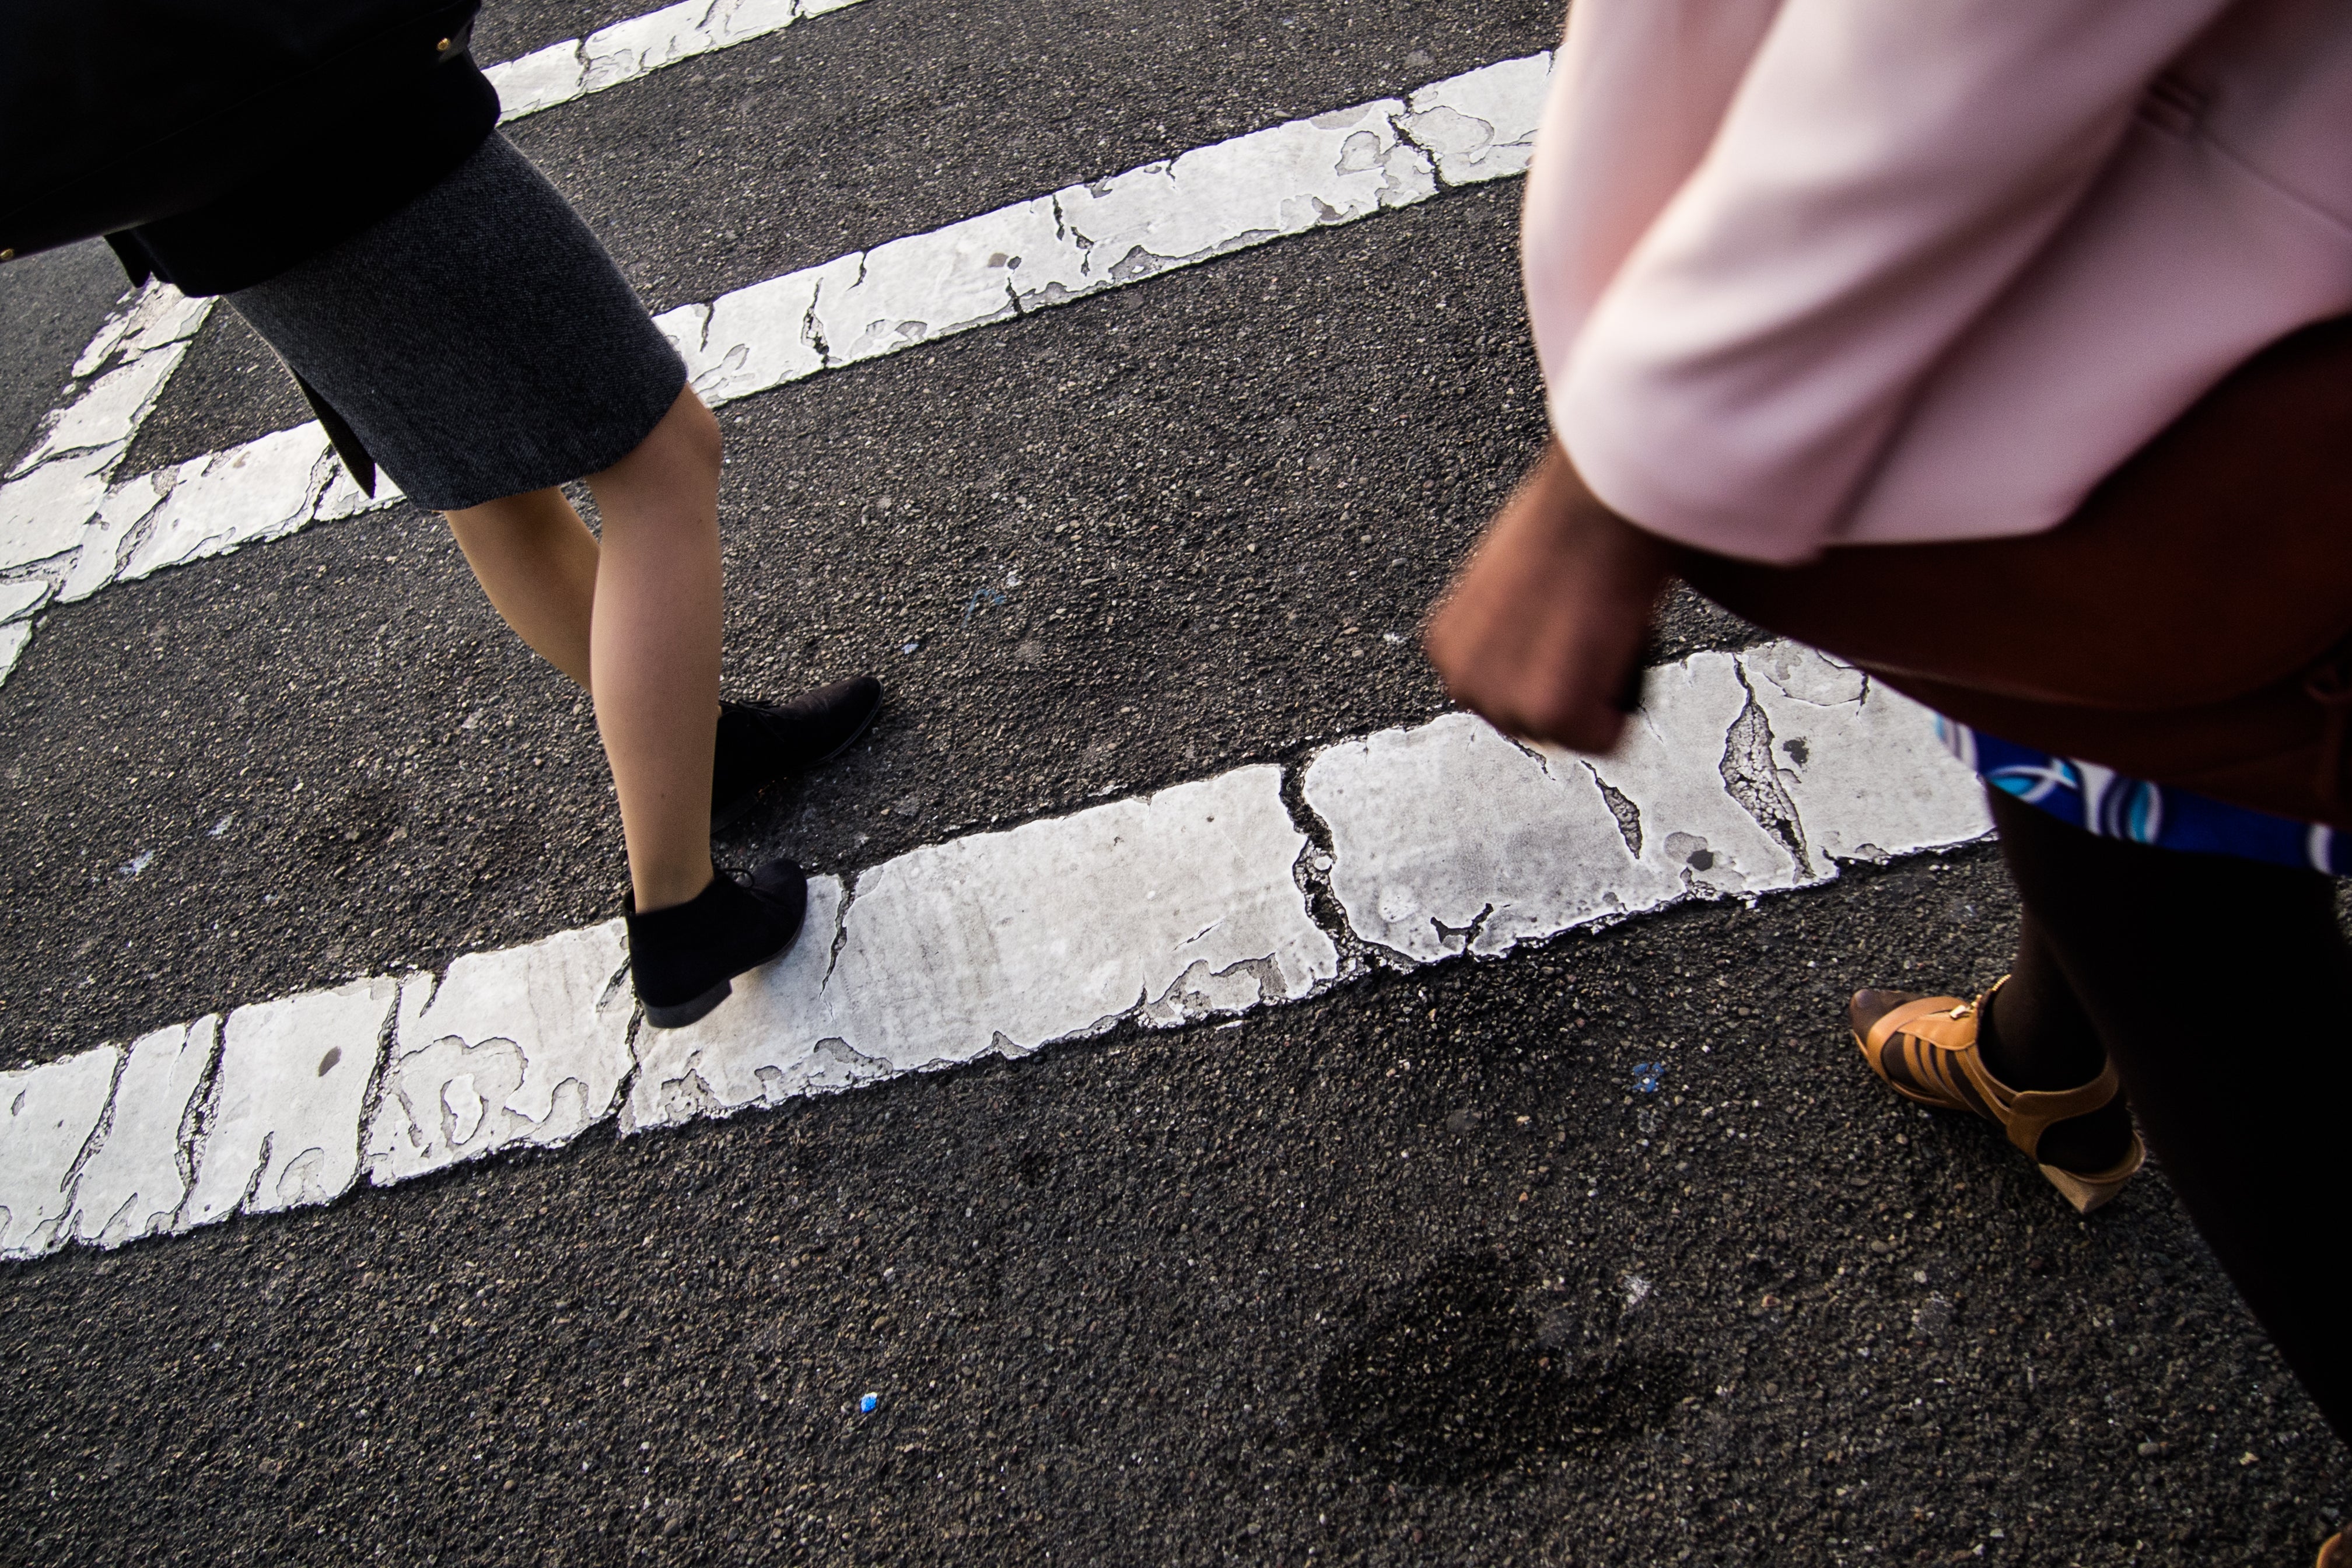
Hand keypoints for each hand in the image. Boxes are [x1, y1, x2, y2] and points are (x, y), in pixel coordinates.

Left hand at [1423, 437, 1676, 752]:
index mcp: (1446, 646)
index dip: (1547, 666)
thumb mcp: (1507, 584)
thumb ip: (1504, 628)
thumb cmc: (1566, 526)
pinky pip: (1602, 738)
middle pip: (1531, 721)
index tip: (1565, 627)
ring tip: (1600, 632)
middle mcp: (1462, 680)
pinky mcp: (1550, 713)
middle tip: (1589, 629)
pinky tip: (1615, 648)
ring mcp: (1502, 702)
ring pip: (1567, 732)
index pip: (1500, 694)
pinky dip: (1624, 704)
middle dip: (1568, 687)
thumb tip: (1531, 646)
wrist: (1596, 507)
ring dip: (1595, 694)